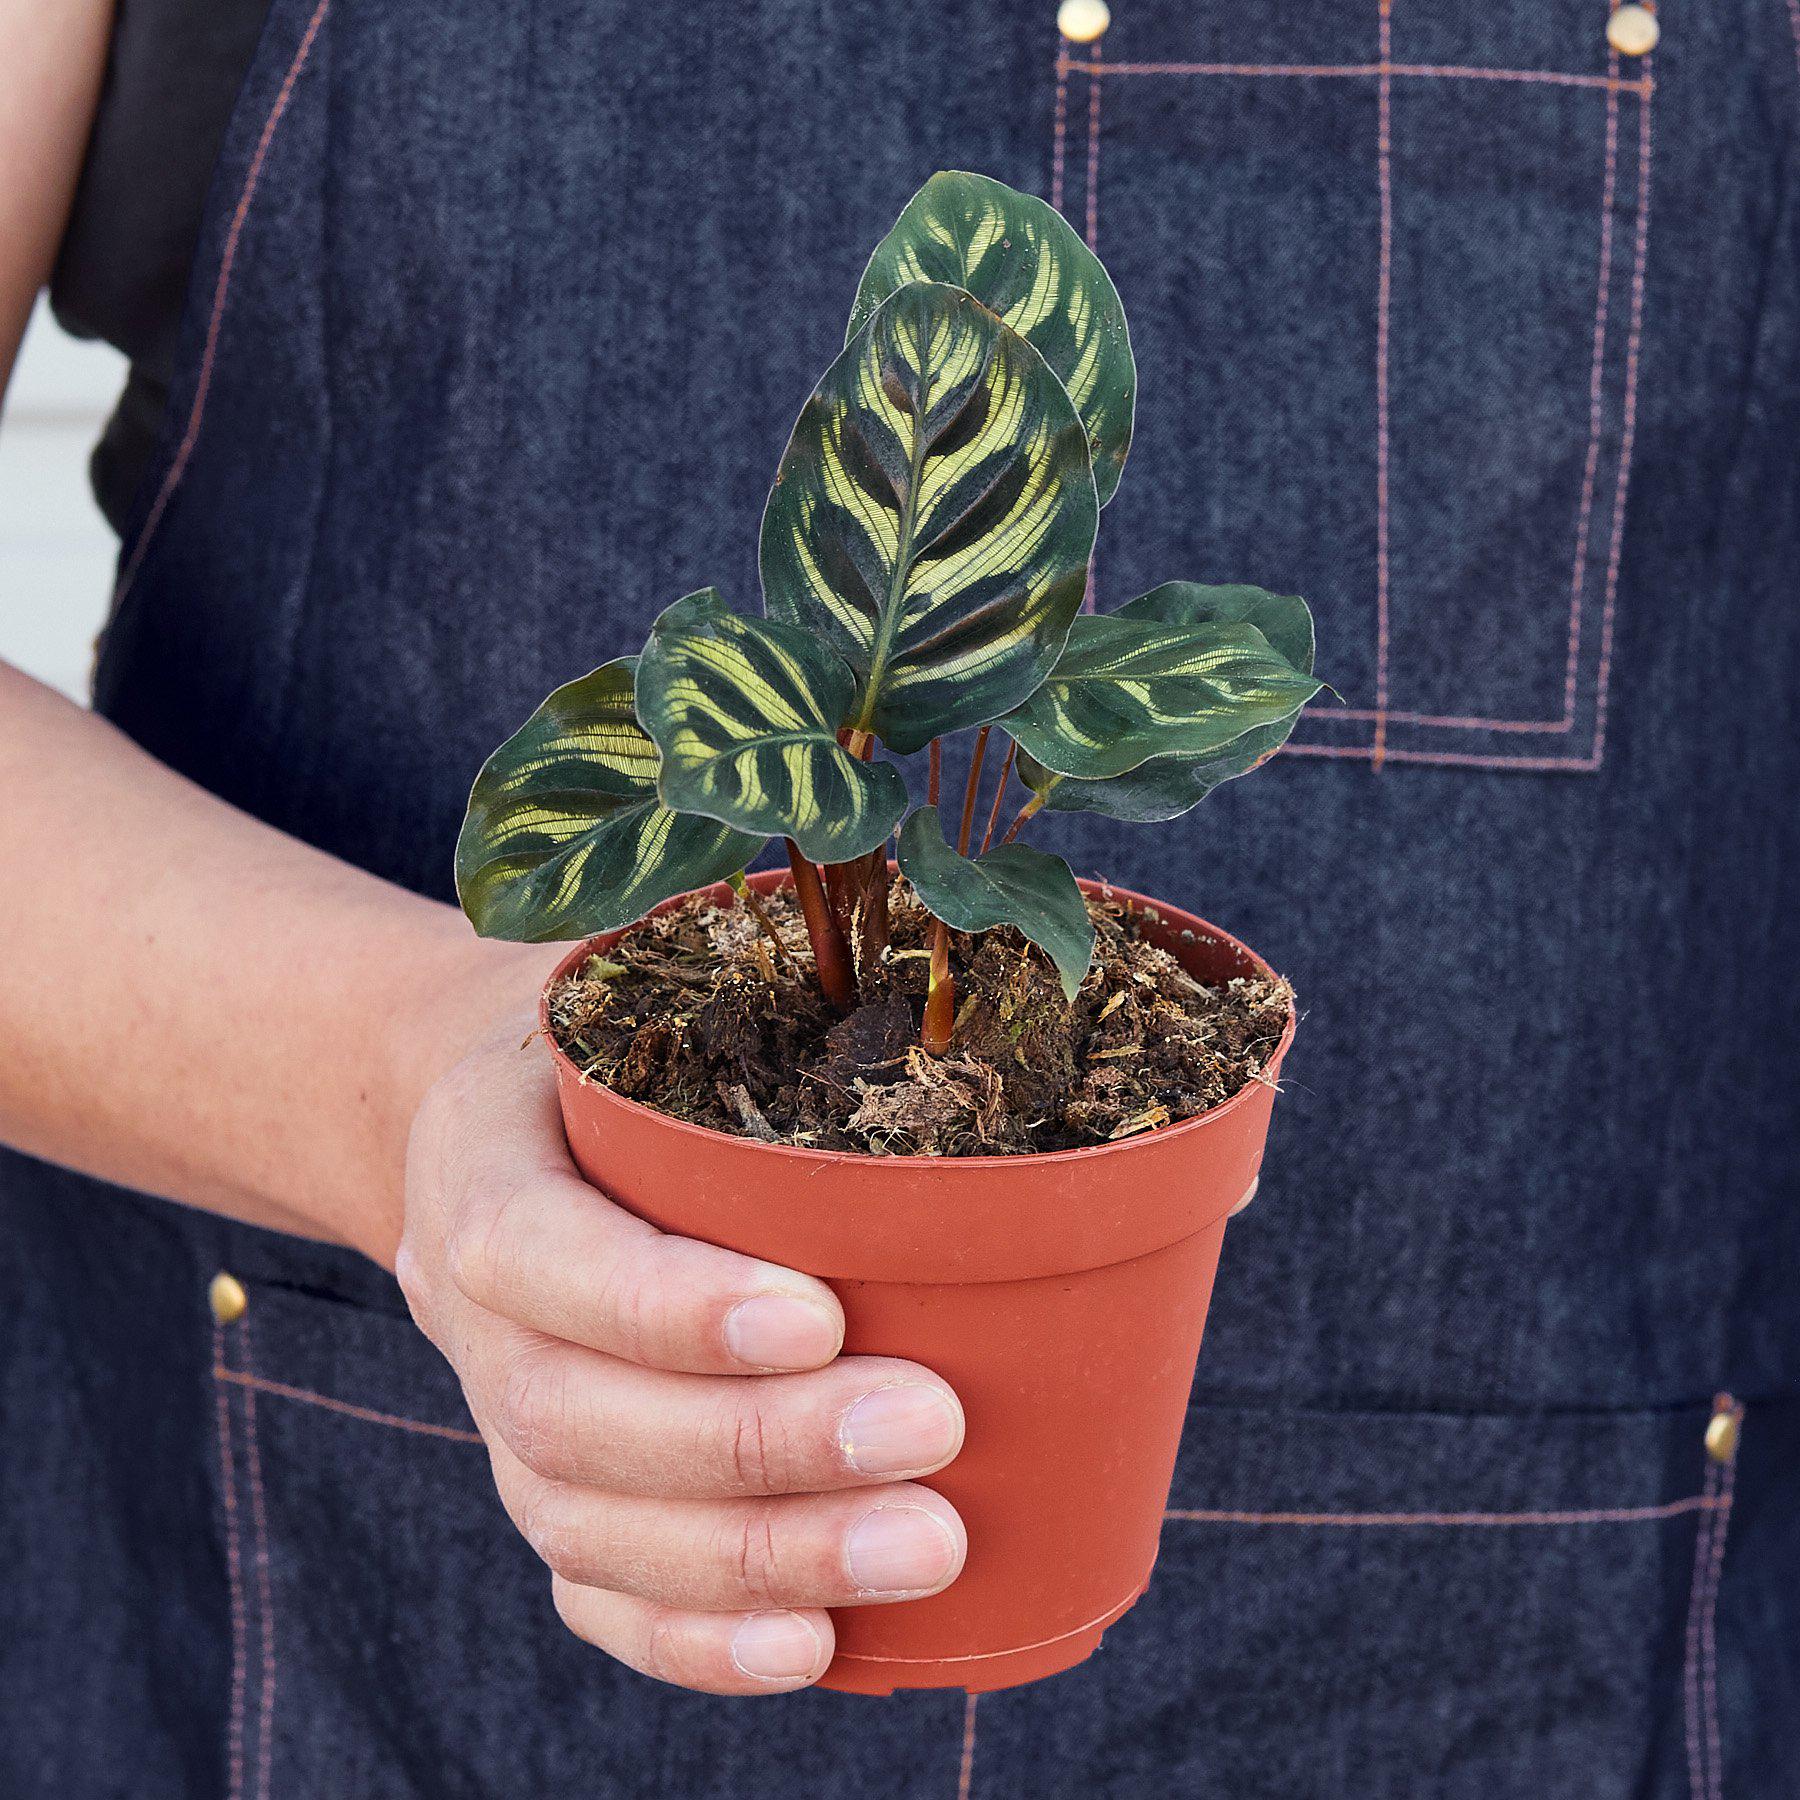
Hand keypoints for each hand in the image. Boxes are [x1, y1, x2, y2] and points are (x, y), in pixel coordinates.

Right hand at [397, 1005, 967, 1694]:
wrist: (477, 1110)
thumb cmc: (603, 1031)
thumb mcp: (641, 964)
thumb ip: (756, 974)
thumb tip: (973, 979)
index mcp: (478, 1155)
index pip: (534, 1249)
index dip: (664, 1302)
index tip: (822, 1312)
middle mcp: (468, 1302)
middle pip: (572, 1413)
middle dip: (754, 1444)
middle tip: (930, 1429)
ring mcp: (497, 1407)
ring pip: (589, 1520)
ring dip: (756, 1556)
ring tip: (922, 1546)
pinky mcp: (544, 1481)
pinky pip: (591, 1588)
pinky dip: (694, 1637)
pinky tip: (812, 1645)